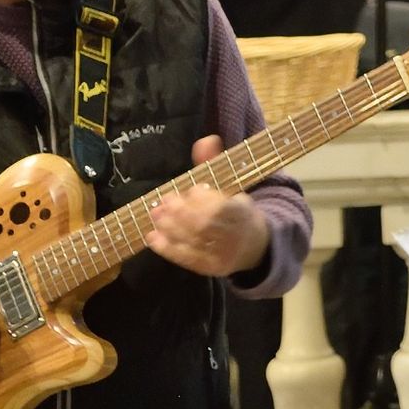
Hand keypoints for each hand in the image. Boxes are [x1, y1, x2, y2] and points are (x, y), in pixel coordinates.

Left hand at [144, 136, 271, 276]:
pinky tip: (152, 237)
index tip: (192, 190)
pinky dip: (167, 248)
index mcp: (245, 212)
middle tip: (163, 202)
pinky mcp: (211, 268)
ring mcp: (224, 254)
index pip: (222, 206)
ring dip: (170, 227)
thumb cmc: (238, 210)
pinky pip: (187, 258)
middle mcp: (236, 235)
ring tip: (155, 215)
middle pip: (206, 224)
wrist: (256, 246)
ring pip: (194, 241)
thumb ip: (216, 164)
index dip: (203, 198)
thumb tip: (206, 139)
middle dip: (181, 212)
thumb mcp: (233, 185)